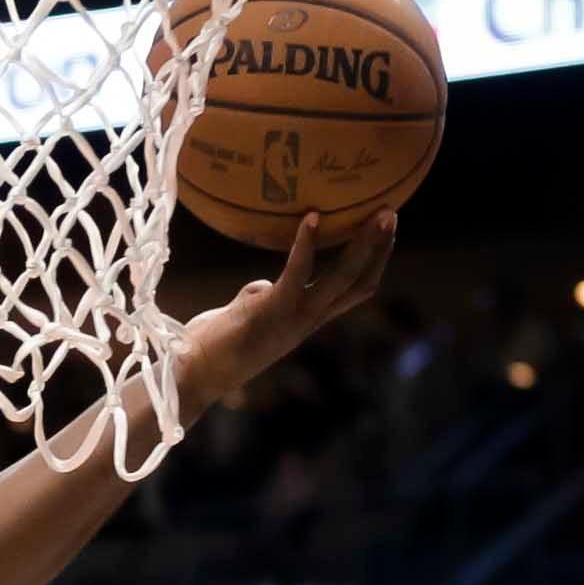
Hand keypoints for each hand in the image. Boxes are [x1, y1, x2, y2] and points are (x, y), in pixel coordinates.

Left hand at [174, 210, 395, 416]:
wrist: (192, 373)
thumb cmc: (213, 343)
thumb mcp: (246, 315)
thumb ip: (263, 298)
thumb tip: (265, 284)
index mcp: (306, 320)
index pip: (355, 291)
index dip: (376, 262)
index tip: (385, 232)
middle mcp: (307, 321)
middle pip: (359, 283)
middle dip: (380, 247)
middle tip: (391, 211)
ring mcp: (293, 318)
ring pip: (342, 278)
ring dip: (363, 244)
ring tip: (376, 213)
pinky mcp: (272, 311)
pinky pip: (297, 273)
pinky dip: (306, 244)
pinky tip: (311, 218)